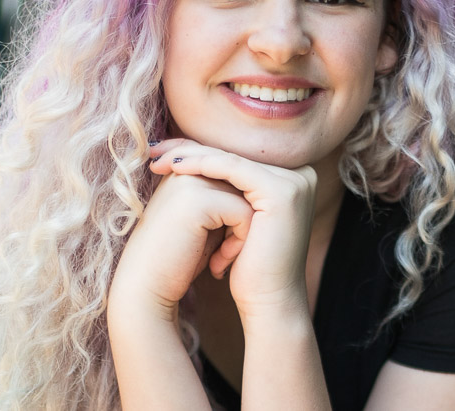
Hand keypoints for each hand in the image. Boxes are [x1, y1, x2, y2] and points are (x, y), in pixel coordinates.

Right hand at [109, 149, 253, 321]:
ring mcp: (190, 182)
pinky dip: (238, 242)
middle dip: (241, 220)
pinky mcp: (198, 200)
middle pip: (241, 186)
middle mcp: (185, 169)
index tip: (220, 246)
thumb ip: (224, 199)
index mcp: (182, 170)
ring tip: (222, 259)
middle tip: (224, 255)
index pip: (230, 179)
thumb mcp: (203, 223)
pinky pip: (244, 213)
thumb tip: (258, 189)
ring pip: (247, 198)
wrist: (144, 290)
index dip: (234, 214)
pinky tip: (218, 265)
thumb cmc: (175, 261)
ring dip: (242, 233)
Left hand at [149, 138, 317, 320]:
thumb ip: (224, 187)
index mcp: (292, 178)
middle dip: (190, 151)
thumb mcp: (234, 219)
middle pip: (233, 155)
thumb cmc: (247, 267)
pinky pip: (232, 170)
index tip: (162, 152)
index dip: (198, 151)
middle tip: (154, 150)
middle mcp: (300, 175)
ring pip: (230, 159)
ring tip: (157, 160)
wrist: (267, 302)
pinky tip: (176, 168)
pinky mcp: (282, 190)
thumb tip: (185, 156)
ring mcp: (294, 181)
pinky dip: (201, 166)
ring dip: (190, 157)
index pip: (236, 156)